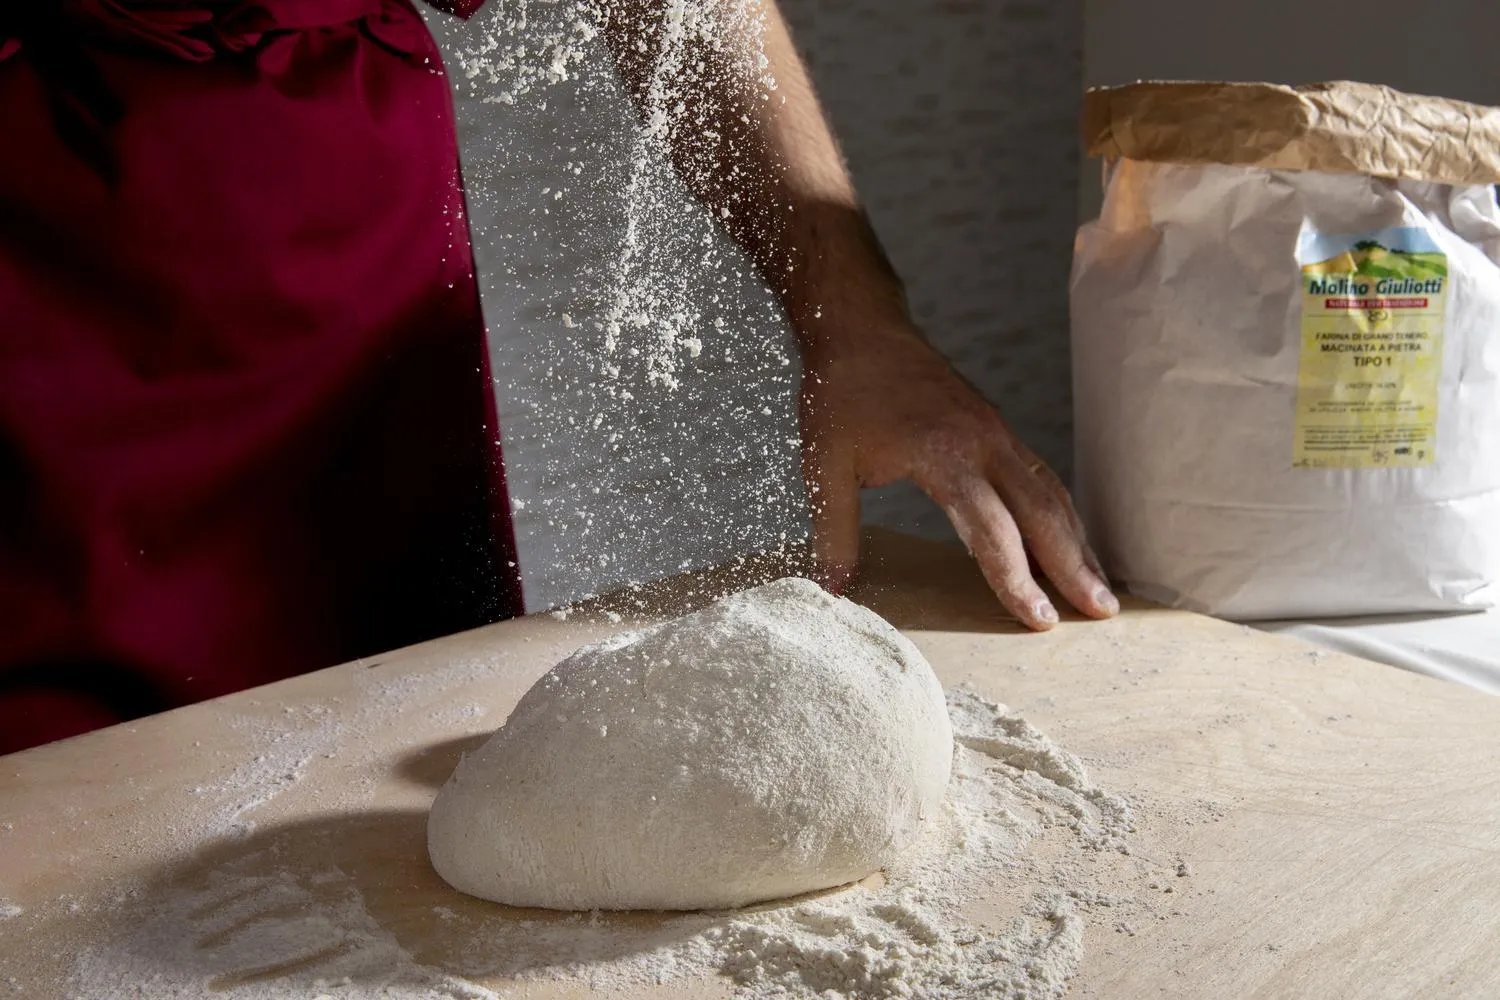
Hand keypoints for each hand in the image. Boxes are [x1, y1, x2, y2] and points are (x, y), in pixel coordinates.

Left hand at [799, 318, 1118, 629]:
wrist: (859, 327)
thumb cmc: (841, 393)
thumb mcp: (825, 465)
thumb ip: (834, 531)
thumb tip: (832, 589)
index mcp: (945, 455)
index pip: (991, 532)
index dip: (1016, 580)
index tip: (1040, 621)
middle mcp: (984, 443)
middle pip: (1042, 514)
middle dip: (1074, 567)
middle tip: (1102, 613)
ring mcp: (996, 432)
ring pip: (1050, 492)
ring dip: (1078, 541)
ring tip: (1099, 587)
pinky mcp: (996, 426)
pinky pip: (1040, 474)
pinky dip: (1060, 511)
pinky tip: (1069, 539)